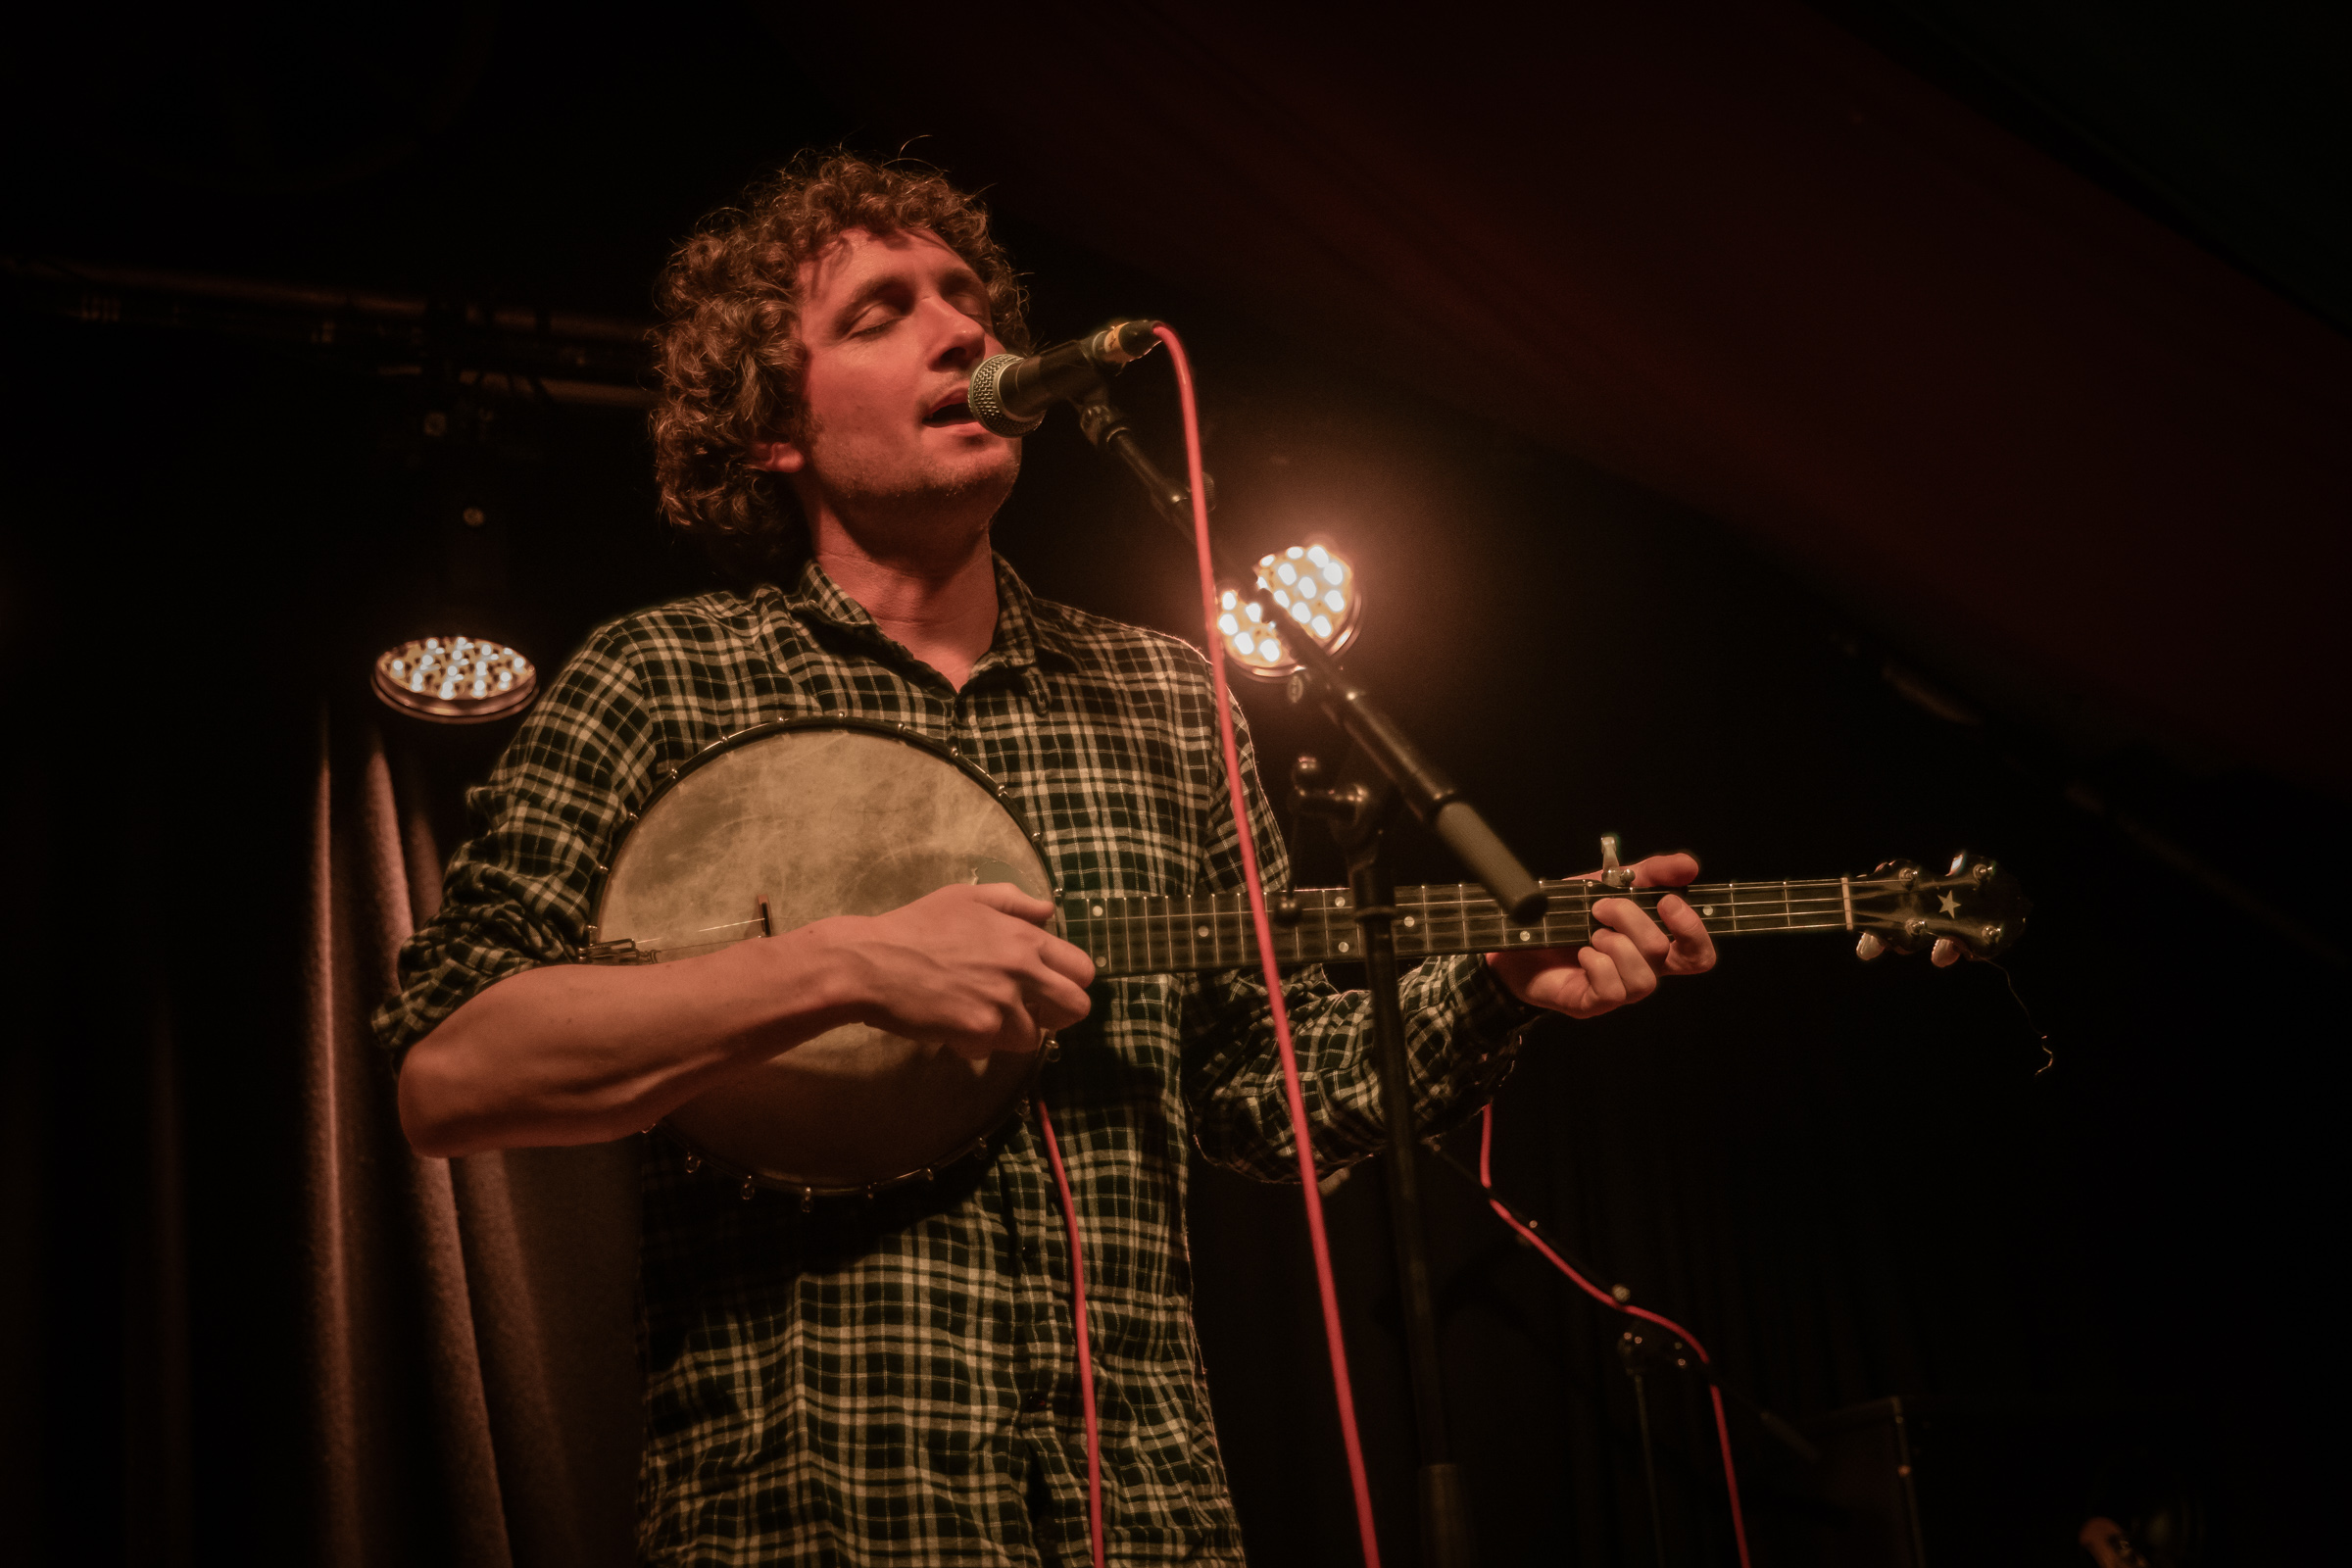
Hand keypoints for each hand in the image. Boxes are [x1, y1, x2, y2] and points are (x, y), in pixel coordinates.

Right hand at [825, 883, 1095, 1058]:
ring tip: (978, 1016)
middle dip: (1057, 1016)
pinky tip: (952, 1025)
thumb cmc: (916, 925)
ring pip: (1032, 1037)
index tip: (1049, 988)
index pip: (1082, 970)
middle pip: (1076, 1008)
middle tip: (1031, 1014)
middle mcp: (1022, 970)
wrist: (871, 962)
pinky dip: (974, 1043)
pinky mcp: (979, 1031)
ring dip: (1009, 1033)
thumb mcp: (966, 897)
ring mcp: (1002, 1003)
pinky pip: (992, 1050)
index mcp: (1025, 938)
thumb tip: (1049, 911)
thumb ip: (1013, 902)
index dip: (1070, 982)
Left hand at [1487, 852, 1716, 1018]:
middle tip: (1602, 908)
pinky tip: (1582, 953)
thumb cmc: (1567, 915)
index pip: (1697, 954)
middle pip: (1670, 957)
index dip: (1693, 930)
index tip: (1667, 901)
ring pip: (1644, 979)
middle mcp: (1642, 971)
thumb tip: (1690, 866)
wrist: (1516, 937)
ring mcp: (1618, 992)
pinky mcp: (1591, 1005)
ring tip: (1590, 934)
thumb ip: (1650, 873)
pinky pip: (1612, 991)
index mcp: (1652, 945)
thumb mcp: (1607, 884)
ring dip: (1615, 945)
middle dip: (1635, 921)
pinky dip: (1597, 964)